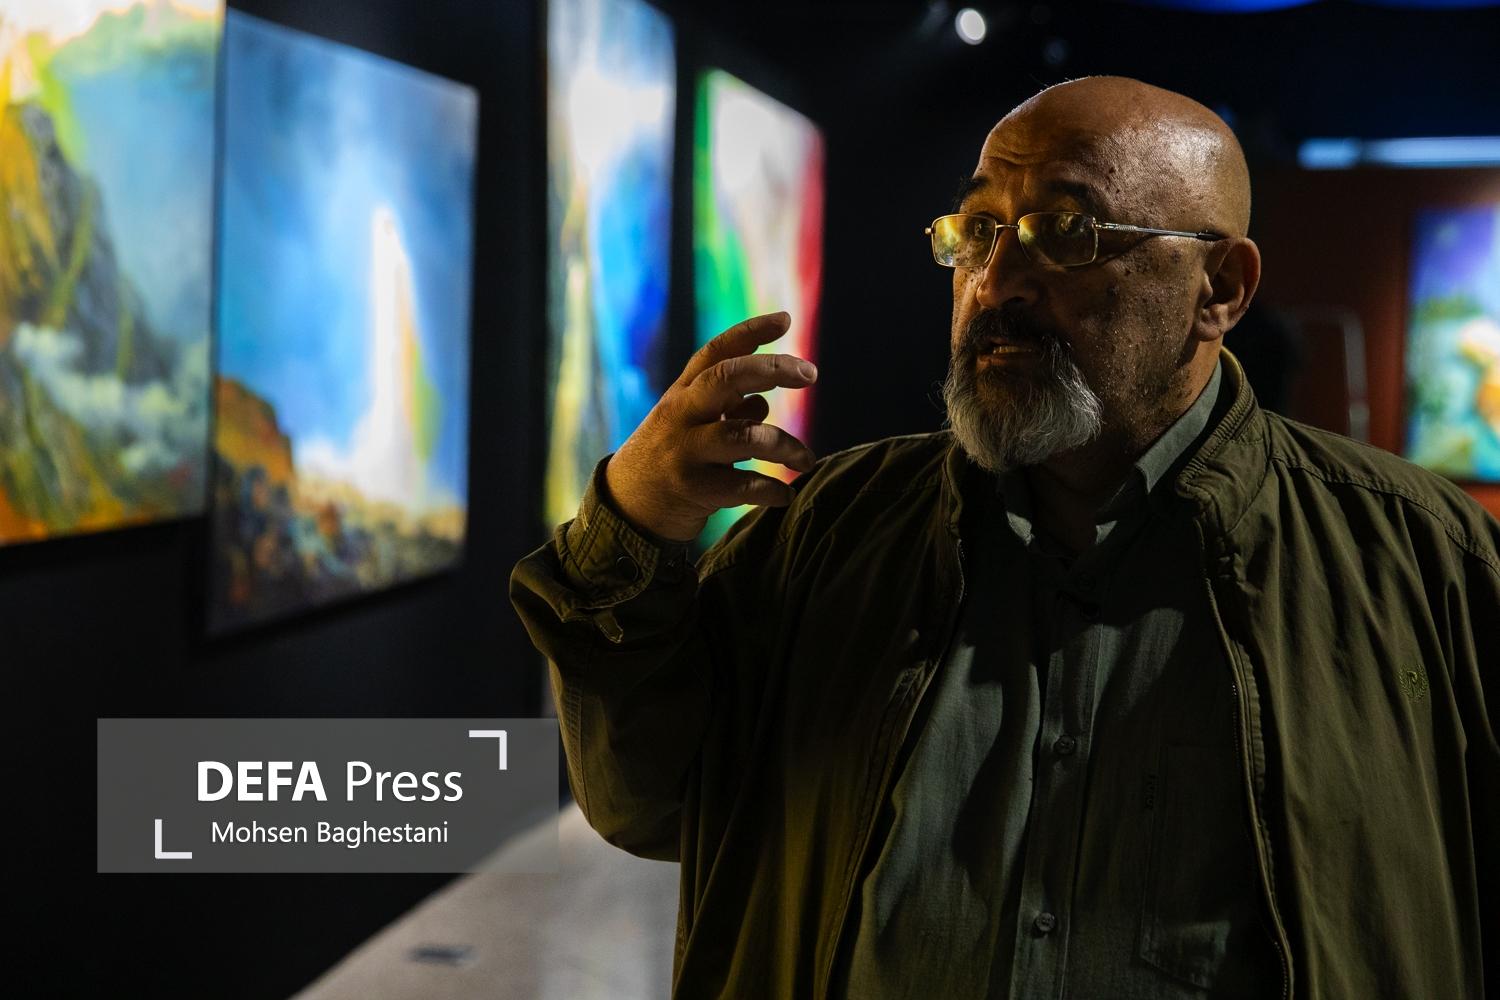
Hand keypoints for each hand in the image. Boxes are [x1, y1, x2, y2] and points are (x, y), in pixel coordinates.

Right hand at [604, 311, 817, 541]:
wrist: (625, 509)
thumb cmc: (668, 459)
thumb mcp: (687, 425)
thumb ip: (723, 409)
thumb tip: (762, 400)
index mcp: (681, 395)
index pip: (714, 353)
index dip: (749, 332)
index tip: (785, 319)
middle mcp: (680, 416)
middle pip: (726, 378)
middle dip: (772, 370)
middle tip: (811, 373)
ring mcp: (684, 452)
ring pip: (744, 436)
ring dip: (785, 446)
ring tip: (806, 460)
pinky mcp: (692, 490)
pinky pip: (744, 485)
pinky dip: (772, 489)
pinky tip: (785, 494)